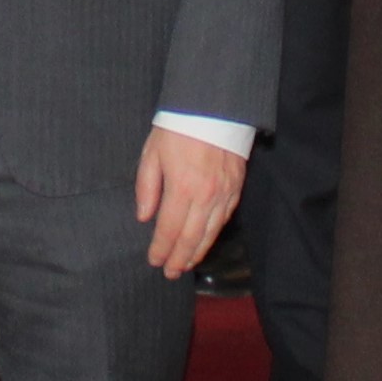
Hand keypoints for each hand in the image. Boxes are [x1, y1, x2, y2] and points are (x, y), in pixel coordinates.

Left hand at [135, 124, 247, 278]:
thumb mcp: (151, 154)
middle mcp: (205, 196)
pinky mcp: (236, 187)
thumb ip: (146, 188)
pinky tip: (205, 240)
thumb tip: (144, 217)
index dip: (161, 249)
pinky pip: (225, 218)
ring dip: (197, 252)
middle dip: (179, 258)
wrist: (213, 107)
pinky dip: (214, 233)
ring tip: (186, 264)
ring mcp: (224, 193)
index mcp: (181, 188)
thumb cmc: (177, 128)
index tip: (154, 261)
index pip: (168, 229)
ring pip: (210, 232)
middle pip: (190, 237)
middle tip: (170, 273)